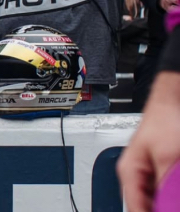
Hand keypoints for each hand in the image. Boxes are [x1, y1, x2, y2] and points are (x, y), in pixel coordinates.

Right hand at [118, 72, 179, 211]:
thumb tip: (167, 206)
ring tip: (175, 196)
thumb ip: (165, 185)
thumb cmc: (165, 119)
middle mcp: (136, 173)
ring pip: (158, 197)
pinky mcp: (163, 170)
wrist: (172, 100)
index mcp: (128, 170)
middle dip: (162, 205)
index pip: (134, 207)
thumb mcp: (167, 156)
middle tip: (173, 204)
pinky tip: (176, 192)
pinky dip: (174, 192)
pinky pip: (165, 189)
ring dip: (170, 199)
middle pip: (147, 203)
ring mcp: (150, 172)